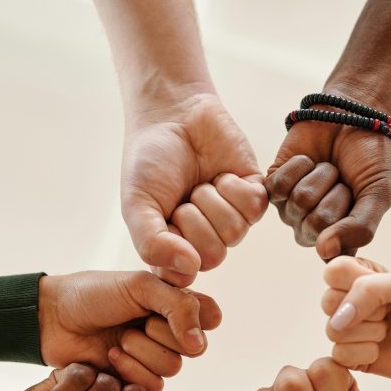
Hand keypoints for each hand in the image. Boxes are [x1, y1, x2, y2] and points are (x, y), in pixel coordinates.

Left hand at [39, 270, 221, 390]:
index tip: (161, 305)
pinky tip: (110, 356)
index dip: (190, 317)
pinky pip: (153, 385)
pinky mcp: (137, 380)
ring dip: (141, 352)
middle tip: (132, 322)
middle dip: (159, 334)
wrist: (53, 318)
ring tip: (117, 339)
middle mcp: (170, 331)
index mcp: (176, 303)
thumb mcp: (140, 287)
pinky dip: (130, 370)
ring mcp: (154, 356)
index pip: (210, 317)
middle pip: (193, 347)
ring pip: (173, 367)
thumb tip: (199, 344)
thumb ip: (180, 307)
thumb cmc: (94, 294)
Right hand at [122, 93, 267, 286]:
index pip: (183, 276)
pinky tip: (220, 175)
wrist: (172, 114)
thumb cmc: (149, 162)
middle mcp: (205, 242)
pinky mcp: (253, 197)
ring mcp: (232, 221)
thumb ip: (151, 244)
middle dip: (193, 220)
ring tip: (199, 184)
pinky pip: (253, 208)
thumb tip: (190, 269)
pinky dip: (232, 187)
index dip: (173, 249)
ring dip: (211, 200)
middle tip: (182, 197)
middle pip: (213, 256)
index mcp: (174, 251)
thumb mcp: (137, 205)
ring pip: (234, 232)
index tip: (163, 220)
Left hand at [265, 85, 390, 259]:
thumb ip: (360, 229)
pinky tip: (308, 160)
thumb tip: (324, 251)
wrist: (353, 116)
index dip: (349, 221)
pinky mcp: (273, 185)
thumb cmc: (368, 160)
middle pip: (316, 225)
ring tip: (328, 167)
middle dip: (335, 195)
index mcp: (338, 238)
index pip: (335, 249)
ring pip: (299, 202)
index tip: (358, 200)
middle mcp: (311, 229)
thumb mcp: (377, 195)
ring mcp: (290, 209)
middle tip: (342, 180)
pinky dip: (299, 166)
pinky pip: (280, 186)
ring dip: (320, 176)